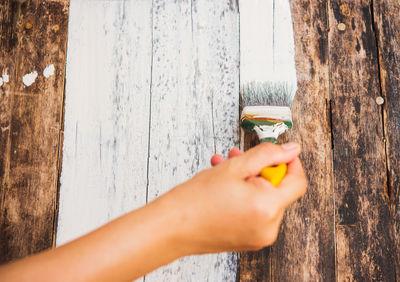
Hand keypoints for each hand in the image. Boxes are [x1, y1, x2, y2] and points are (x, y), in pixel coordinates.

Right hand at [156, 142, 306, 254]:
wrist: (171, 228)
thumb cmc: (195, 200)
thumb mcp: (234, 167)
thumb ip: (266, 154)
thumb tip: (290, 149)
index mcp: (268, 208)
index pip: (298, 182)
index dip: (290, 163)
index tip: (280, 152)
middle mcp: (268, 228)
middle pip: (278, 190)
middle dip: (260, 170)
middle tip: (240, 158)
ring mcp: (258, 237)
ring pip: (263, 200)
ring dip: (248, 182)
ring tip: (225, 169)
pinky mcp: (248, 241)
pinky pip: (254, 213)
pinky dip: (244, 197)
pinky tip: (224, 185)